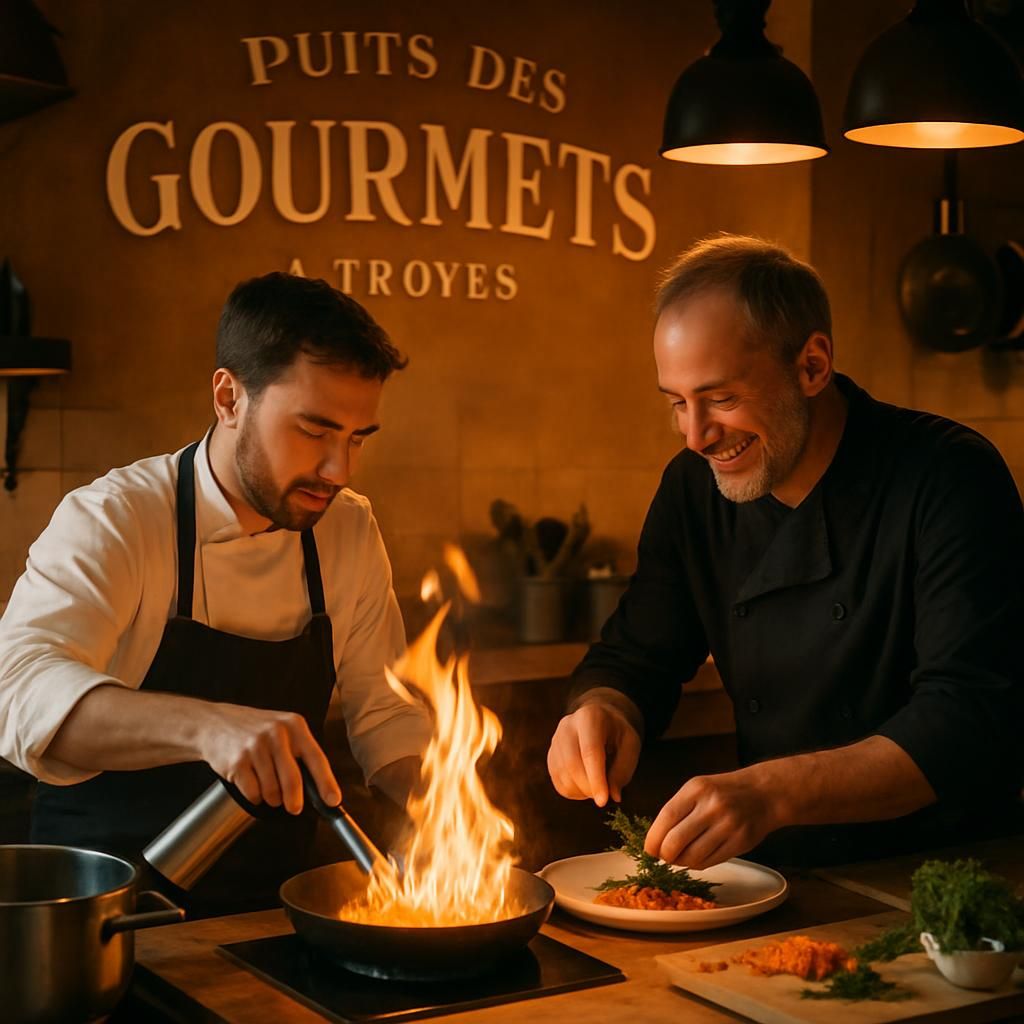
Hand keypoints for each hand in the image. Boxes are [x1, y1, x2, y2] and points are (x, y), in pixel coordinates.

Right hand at [197, 702, 340, 814]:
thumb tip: (317, 788)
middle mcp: (276, 733)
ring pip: (271, 790)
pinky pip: (253, 793)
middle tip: (294, 808)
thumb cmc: (255, 731)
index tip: (333, 801)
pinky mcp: (237, 761)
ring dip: (271, 797)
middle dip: (295, 800)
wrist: (215, 723)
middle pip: (293, 779)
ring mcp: (255, 746)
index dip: (326, 782)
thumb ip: (299, 754)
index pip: (316, 758)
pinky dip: (254, 796)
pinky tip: (250, 782)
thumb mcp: (282, 731)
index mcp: (294, 725)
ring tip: (266, 785)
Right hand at [547, 702, 640, 806]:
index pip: (590, 751)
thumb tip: (613, 796)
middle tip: (604, 797)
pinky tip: (586, 787)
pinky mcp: (551, 754)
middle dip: (588, 787)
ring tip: (598, 788)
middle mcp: (567, 725)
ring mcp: (556, 739)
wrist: (600, 720)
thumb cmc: (618, 734)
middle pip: (572, 763)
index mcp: (590, 717)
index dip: (596, 778)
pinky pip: (557, 780)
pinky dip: (572, 791)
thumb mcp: (630, 745)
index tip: (603, 801)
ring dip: (581, 790)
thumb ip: (623, 770)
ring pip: (562, 774)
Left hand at [644, 768, 782, 869]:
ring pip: (693, 855)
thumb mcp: (698, 789)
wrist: (763, 794)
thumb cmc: (722, 792)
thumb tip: (655, 841)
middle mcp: (712, 806)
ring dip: (680, 862)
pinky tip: (695, 858)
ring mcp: (728, 825)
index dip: (654, 837)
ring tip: (679, 858)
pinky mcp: (740, 842)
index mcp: (697, 789)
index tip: (648, 849)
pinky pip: (710, 861)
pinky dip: (697, 864)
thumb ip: (678, 810)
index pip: (667, 816)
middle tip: (663, 856)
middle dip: (665, 854)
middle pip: (676, 840)